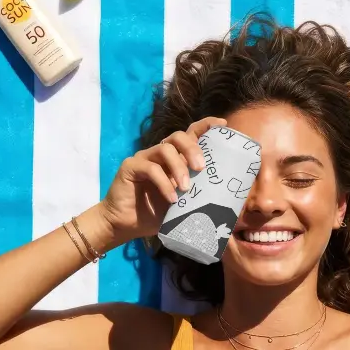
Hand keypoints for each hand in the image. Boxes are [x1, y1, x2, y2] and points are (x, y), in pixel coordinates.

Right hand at [99, 118, 222, 240]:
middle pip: (178, 136)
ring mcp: (145, 158)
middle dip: (192, 148)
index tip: (222, 125)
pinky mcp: (131, 166)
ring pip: (165, 148)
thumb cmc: (156, 214)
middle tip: (201, 168)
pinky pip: (150, 167)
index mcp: (176, 158)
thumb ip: (197, 195)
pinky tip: (171, 198)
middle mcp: (161, 154)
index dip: (206, 126)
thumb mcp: (183, 204)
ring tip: (185, 188)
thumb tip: (222, 197)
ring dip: (178, 167)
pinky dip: (163, 182)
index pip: (191, 135)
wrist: (126, 225)